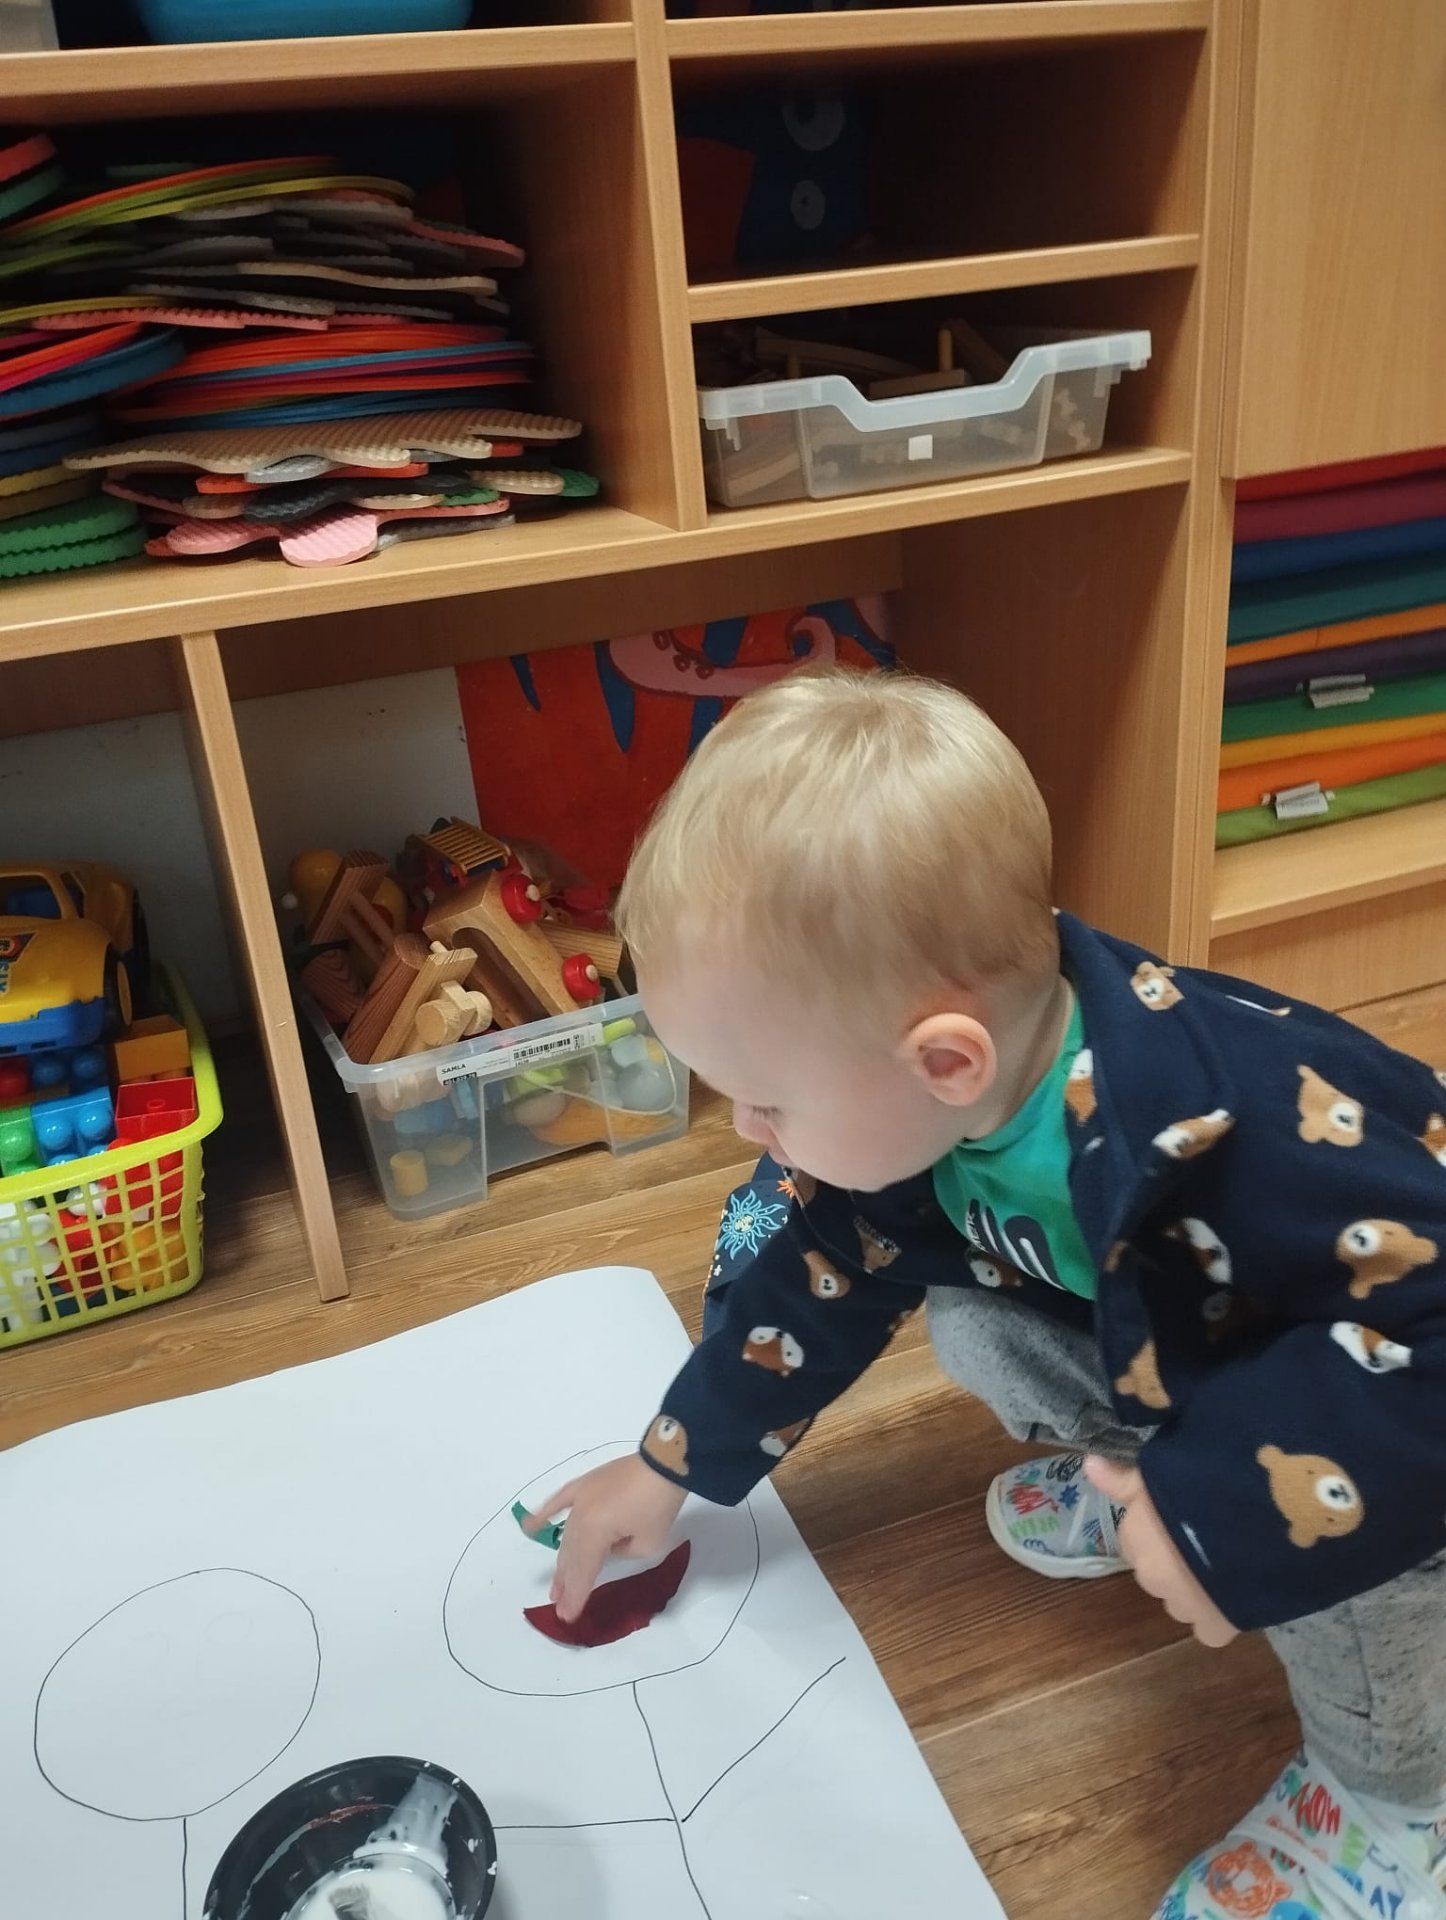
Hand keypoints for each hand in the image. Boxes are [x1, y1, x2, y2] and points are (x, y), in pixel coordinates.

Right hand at [530, 1454, 686, 1622]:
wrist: (666, 1462)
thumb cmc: (660, 1505)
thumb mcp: (647, 1543)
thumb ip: (621, 1553)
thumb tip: (609, 1546)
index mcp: (596, 1533)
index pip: (584, 1571)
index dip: (577, 1595)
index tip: (568, 1615)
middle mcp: (581, 1516)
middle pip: (573, 1555)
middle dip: (566, 1582)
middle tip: (559, 1604)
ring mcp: (581, 1498)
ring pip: (567, 1535)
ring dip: (561, 1559)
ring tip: (554, 1584)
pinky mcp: (586, 1484)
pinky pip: (560, 1499)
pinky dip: (544, 1513)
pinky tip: (529, 1526)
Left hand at [1083, 1456, 1237, 1647]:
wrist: (1254, 1524)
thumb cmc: (1203, 1489)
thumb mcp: (1159, 1473)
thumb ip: (1122, 1479)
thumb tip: (1088, 1465)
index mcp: (1135, 1537)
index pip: (1136, 1538)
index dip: (1160, 1528)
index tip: (1183, 1516)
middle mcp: (1150, 1576)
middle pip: (1157, 1571)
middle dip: (1176, 1560)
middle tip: (1207, 1539)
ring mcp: (1181, 1606)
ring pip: (1180, 1601)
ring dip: (1194, 1589)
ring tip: (1226, 1565)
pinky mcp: (1215, 1627)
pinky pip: (1208, 1629)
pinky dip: (1217, 1618)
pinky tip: (1235, 1596)